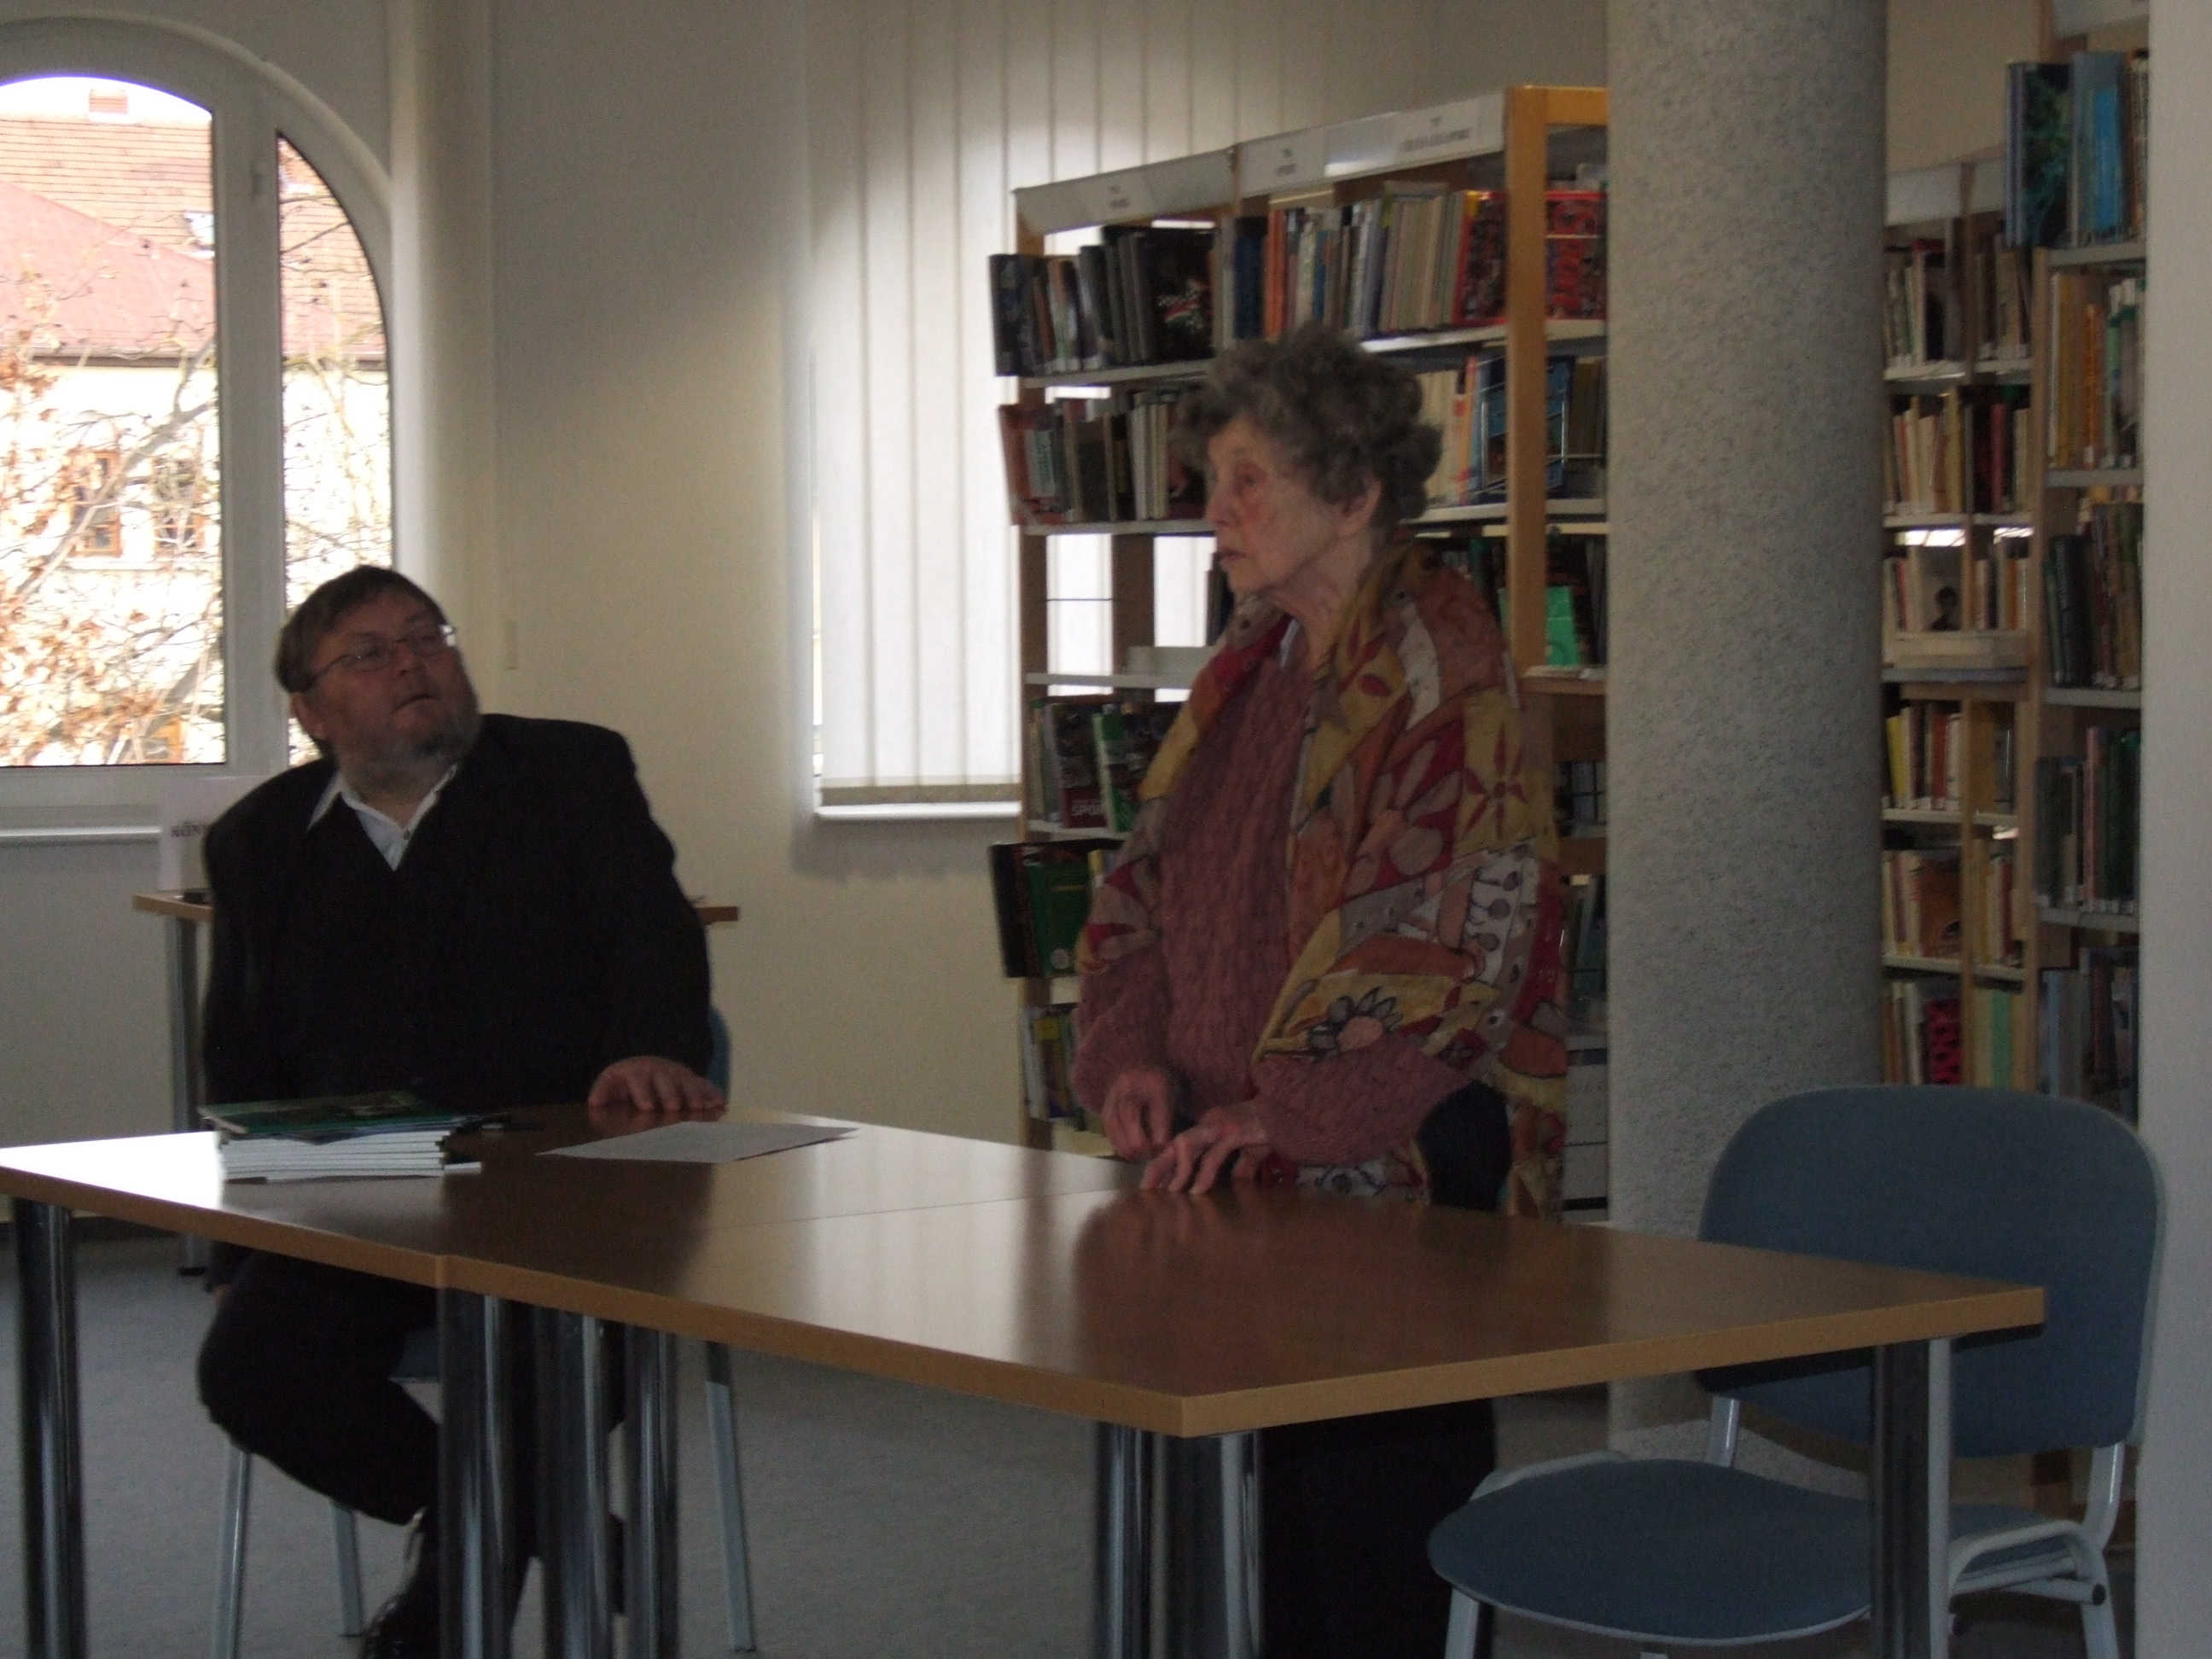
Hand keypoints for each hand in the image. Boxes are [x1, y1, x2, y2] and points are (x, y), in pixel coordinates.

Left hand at [586, 1056, 724, 1115]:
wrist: (649, 1065)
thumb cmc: (627, 1082)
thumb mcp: (611, 1082)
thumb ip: (603, 1092)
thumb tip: (594, 1102)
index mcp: (638, 1072)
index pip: (640, 1079)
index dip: (643, 1092)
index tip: (647, 1106)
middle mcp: (661, 1071)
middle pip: (668, 1080)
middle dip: (672, 1093)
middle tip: (675, 1108)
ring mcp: (680, 1075)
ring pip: (689, 1082)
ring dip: (695, 1095)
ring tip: (700, 1107)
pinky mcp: (694, 1081)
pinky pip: (706, 1086)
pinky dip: (713, 1094)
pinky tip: (720, 1103)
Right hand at [1102, 1065, 1178, 1161]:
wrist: (1145, 1070)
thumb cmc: (1167, 1088)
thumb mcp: (1179, 1097)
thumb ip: (1174, 1118)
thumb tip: (1170, 1147)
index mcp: (1156, 1081)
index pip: (1156, 1107)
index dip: (1159, 1131)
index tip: (1162, 1147)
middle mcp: (1132, 1084)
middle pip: (1129, 1114)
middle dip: (1138, 1141)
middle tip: (1149, 1155)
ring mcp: (1114, 1093)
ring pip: (1114, 1122)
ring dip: (1125, 1145)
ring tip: (1139, 1157)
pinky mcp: (1105, 1105)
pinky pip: (1107, 1127)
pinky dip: (1117, 1143)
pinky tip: (1129, 1152)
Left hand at [1142, 1101, 1271, 1194]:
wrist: (1289, 1112)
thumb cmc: (1270, 1129)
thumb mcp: (1251, 1151)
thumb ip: (1241, 1166)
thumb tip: (1237, 1182)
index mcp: (1209, 1126)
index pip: (1180, 1144)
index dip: (1165, 1163)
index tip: (1153, 1184)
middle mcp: (1209, 1123)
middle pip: (1175, 1143)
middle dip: (1159, 1166)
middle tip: (1146, 1189)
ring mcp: (1220, 1126)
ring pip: (1187, 1145)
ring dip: (1177, 1170)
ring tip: (1171, 1192)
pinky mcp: (1233, 1132)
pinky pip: (1213, 1155)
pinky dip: (1203, 1174)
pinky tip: (1197, 1190)